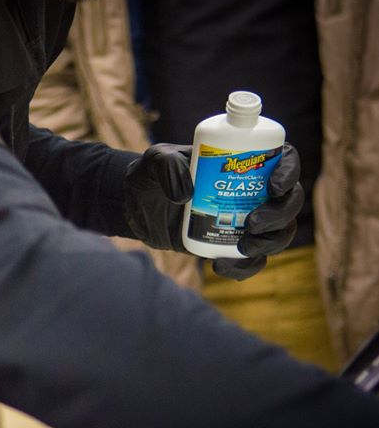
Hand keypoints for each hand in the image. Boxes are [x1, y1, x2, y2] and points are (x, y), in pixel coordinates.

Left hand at [123, 142, 303, 280]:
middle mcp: (255, 191)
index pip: (285, 161)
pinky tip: (220, 266)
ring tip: (243, 247)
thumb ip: (167, 166)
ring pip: (279, 235)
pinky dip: (244, 268)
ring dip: (270, 243)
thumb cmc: (153, 174)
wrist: (137, 206)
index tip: (273, 186)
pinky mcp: (231, 245)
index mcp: (246, 162)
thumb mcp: (156, 160)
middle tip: (253, 223)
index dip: (290, 173)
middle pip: (289, 203)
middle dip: (280, 215)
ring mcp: (246, 221)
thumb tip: (186, 196)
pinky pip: (252, 262)